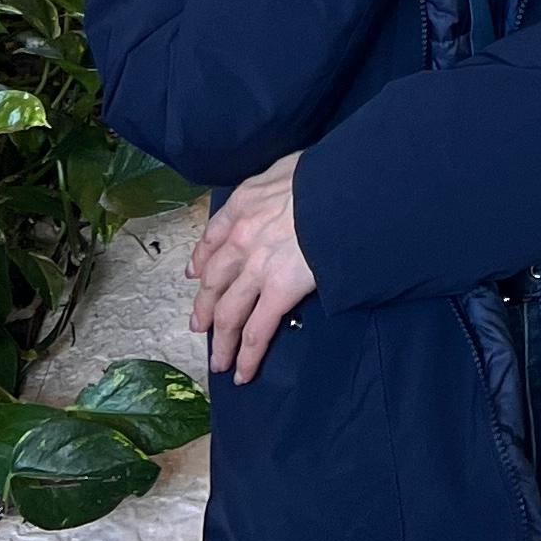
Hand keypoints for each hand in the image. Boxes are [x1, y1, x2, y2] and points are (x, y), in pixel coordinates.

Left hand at [193, 155, 315, 383]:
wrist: (345, 191)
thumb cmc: (327, 175)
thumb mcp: (290, 167)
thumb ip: (275, 184)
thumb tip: (282, 191)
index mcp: (243, 204)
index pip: (213, 238)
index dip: (201, 261)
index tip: (195, 275)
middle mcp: (241, 238)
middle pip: (213, 281)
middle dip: (204, 307)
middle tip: (200, 326)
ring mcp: (257, 268)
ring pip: (228, 312)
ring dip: (221, 341)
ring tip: (219, 361)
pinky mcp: (279, 291)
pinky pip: (257, 331)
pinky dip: (247, 355)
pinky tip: (243, 372)